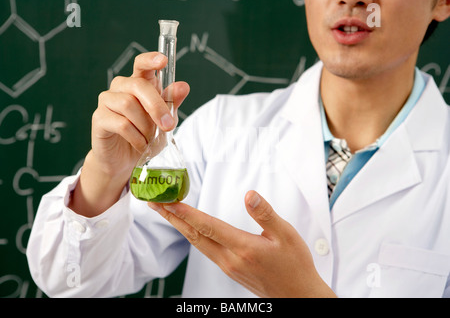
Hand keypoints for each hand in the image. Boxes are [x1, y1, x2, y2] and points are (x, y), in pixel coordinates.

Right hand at [93, 52, 189, 177]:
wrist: (126, 161)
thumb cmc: (144, 136)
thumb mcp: (164, 121)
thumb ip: (172, 103)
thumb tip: (183, 86)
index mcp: (138, 84)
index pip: (141, 64)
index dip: (150, 60)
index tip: (163, 60)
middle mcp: (120, 88)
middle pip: (138, 85)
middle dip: (157, 106)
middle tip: (168, 125)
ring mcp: (107, 101)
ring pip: (129, 104)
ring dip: (145, 125)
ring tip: (149, 138)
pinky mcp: (99, 118)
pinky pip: (121, 123)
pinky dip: (136, 137)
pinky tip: (140, 144)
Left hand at [148, 191, 335, 297]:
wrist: (297, 295)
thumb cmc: (294, 265)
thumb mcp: (286, 235)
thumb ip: (265, 214)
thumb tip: (249, 195)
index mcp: (243, 248)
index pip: (208, 226)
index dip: (186, 212)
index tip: (169, 201)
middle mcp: (230, 259)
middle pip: (194, 235)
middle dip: (172, 218)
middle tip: (155, 203)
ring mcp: (228, 267)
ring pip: (197, 244)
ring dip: (179, 226)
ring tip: (166, 213)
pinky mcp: (230, 270)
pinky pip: (205, 250)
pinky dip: (192, 236)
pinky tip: (190, 229)